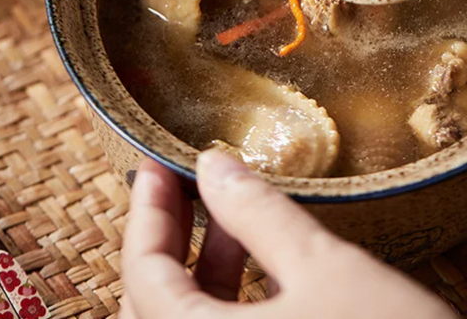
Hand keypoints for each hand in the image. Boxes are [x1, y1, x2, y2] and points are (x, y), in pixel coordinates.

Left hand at [120, 151, 451, 318]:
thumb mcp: (324, 267)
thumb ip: (258, 214)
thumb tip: (211, 164)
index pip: (142, 274)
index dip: (148, 210)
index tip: (155, 163)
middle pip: (153, 305)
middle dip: (168, 238)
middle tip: (184, 184)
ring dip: (200, 273)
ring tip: (231, 219)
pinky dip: (226, 305)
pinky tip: (261, 269)